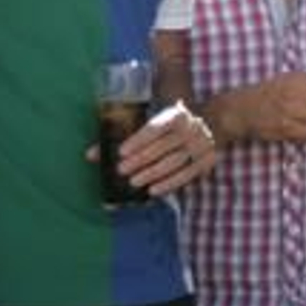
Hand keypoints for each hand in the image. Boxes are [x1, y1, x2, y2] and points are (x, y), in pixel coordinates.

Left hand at [87, 102, 215, 196]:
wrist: (215, 123)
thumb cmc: (174, 125)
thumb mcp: (155, 121)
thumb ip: (125, 136)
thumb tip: (90, 154)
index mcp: (177, 114)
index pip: (156, 127)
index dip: (139, 140)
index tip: (121, 152)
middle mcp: (191, 128)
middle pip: (163, 146)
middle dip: (142, 160)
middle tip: (123, 170)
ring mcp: (201, 145)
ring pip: (174, 162)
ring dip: (153, 173)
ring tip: (134, 182)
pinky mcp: (206, 161)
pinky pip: (186, 175)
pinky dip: (169, 183)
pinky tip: (153, 191)